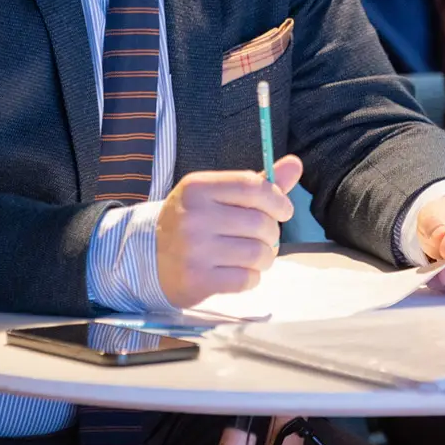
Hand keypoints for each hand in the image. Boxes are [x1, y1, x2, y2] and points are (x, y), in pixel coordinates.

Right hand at [156, 155, 300, 305]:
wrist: (149, 256)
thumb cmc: (193, 221)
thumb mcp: (216, 194)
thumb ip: (256, 183)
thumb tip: (295, 164)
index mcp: (198, 188)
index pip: (253, 186)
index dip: (278, 200)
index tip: (284, 211)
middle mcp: (194, 216)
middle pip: (261, 222)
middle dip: (272, 233)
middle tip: (263, 238)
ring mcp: (194, 250)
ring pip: (258, 253)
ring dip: (266, 258)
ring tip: (255, 256)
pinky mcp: (197, 280)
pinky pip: (247, 279)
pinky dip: (252, 278)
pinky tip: (241, 273)